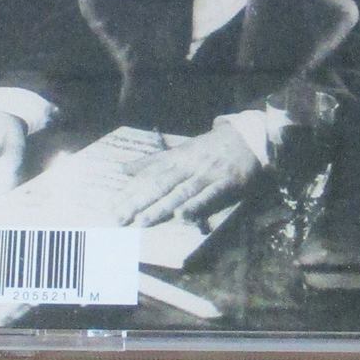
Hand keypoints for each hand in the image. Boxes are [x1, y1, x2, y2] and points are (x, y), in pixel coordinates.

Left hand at [114, 125, 258, 226]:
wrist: (248, 137)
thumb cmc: (211, 146)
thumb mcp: (181, 150)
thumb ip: (152, 161)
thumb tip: (123, 168)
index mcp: (176, 158)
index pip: (148, 177)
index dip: (129, 192)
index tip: (111, 207)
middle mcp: (188, 165)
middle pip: (159, 185)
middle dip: (138, 202)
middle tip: (118, 219)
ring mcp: (207, 173)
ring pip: (181, 192)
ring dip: (161, 207)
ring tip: (142, 222)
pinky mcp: (226, 182)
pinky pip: (209, 195)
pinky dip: (196, 205)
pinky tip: (182, 216)